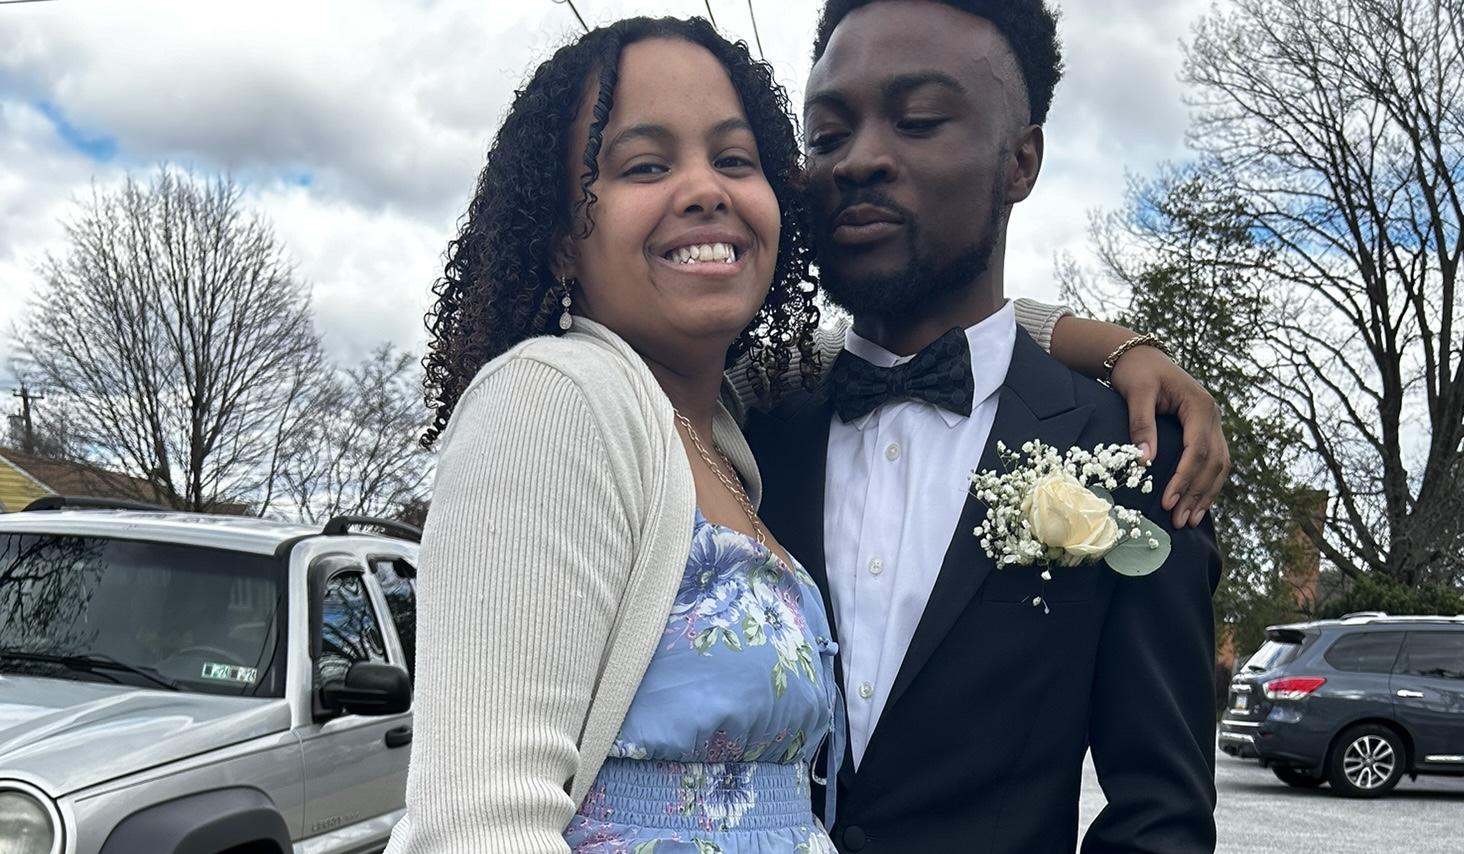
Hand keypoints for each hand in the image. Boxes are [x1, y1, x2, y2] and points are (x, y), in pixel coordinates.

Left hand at [1109, 346, 1229, 527]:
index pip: (1198, 450)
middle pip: (1213, 462)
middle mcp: (1213, 415)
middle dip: (1197, 494)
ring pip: (1219, 465)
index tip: (1168, 502)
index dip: (1184, 479)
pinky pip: (1213, 461)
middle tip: (1179, 521)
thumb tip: (1145, 461)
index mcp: (1200, 405)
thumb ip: (1141, 425)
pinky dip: (1207, 484)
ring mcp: (1212, 423)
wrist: (1139, 355)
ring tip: (1190, 520)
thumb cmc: (1136, 372)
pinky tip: (1197, 503)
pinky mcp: (1204, 430)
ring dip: (1206, 494)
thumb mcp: (1136, 393)